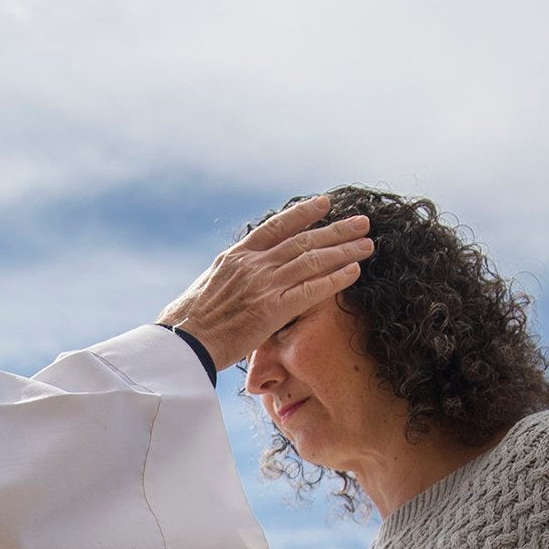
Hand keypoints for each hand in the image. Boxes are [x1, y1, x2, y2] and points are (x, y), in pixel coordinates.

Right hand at [159, 196, 372, 369]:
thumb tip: (237, 277)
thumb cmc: (187, 324)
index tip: (325, 204)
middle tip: (362, 222)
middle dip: (336, 230)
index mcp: (236, 257)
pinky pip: (311, 290)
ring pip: (312, 260)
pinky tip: (354, 271)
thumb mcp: (207, 286)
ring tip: (367, 244)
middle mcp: (253, 265)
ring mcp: (263, 286)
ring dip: (344, 251)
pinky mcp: (271, 310)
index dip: (304, 213)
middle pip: (303, 240)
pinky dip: (335, 279)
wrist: (181, 344)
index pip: (276, 227)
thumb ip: (230, 276)